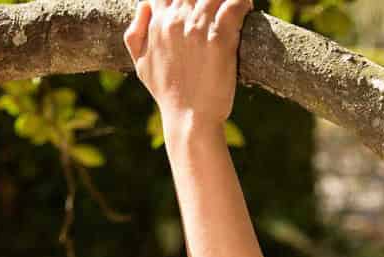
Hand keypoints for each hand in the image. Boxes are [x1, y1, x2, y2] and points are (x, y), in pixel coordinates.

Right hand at [125, 0, 252, 128]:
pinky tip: (247, 6)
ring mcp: (198, 28)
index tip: (196, 2)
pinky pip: (233, 6)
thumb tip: (144, 4)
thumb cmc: (167, 94)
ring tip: (236, 3)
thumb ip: (136, 31)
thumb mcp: (140, 63)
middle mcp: (177, 20)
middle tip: (219, 5)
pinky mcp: (219, 39)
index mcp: (158, 21)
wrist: (189, 119)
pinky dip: (242, 2)